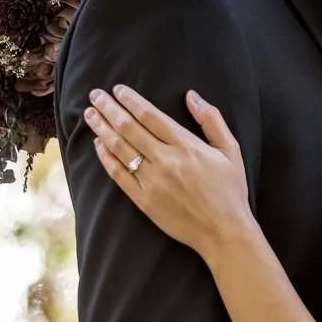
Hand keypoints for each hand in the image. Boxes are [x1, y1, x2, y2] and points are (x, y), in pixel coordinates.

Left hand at [86, 85, 254, 255]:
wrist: (224, 232)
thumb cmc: (230, 190)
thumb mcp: (231, 150)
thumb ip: (212, 119)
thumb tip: (191, 95)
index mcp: (186, 146)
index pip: (149, 115)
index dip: (130, 100)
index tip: (117, 89)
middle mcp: (165, 160)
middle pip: (128, 127)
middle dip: (109, 108)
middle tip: (95, 95)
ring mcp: (152, 181)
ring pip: (119, 148)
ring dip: (102, 128)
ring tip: (90, 114)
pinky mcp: (143, 199)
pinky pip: (118, 174)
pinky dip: (105, 157)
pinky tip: (98, 144)